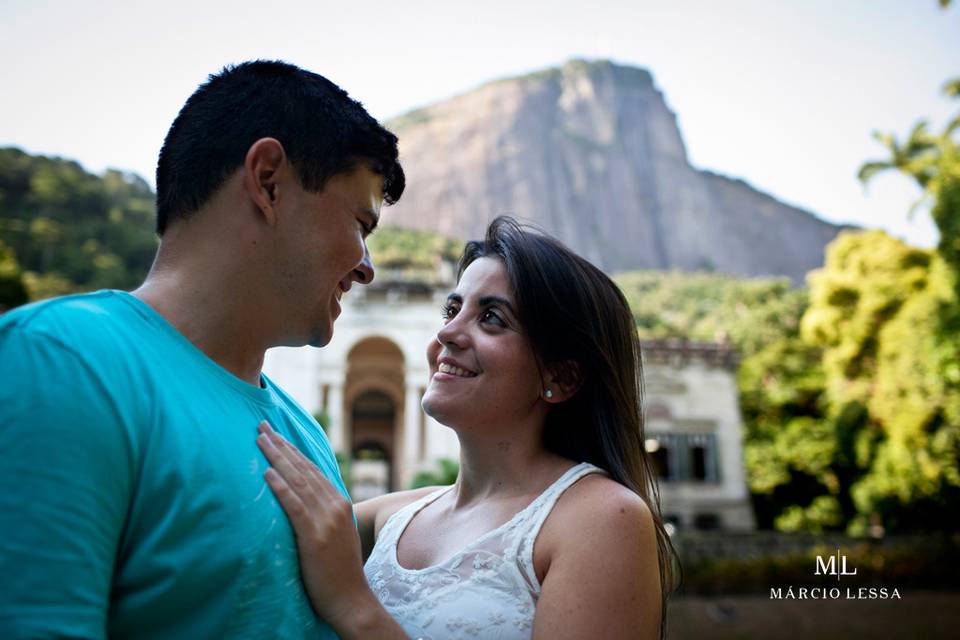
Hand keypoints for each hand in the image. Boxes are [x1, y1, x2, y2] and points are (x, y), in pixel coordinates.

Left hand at [256, 421, 369, 628]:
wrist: (350, 600)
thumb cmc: (338, 571)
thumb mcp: (335, 534)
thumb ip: (323, 514)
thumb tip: (303, 502)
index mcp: (340, 502)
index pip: (312, 469)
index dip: (293, 449)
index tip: (276, 434)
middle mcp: (335, 505)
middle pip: (303, 468)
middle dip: (281, 445)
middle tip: (261, 426)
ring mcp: (326, 520)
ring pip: (297, 481)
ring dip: (276, 458)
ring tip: (259, 440)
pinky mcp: (314, 536)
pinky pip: (294, 506)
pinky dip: (280, 487)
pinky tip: (267, 473)